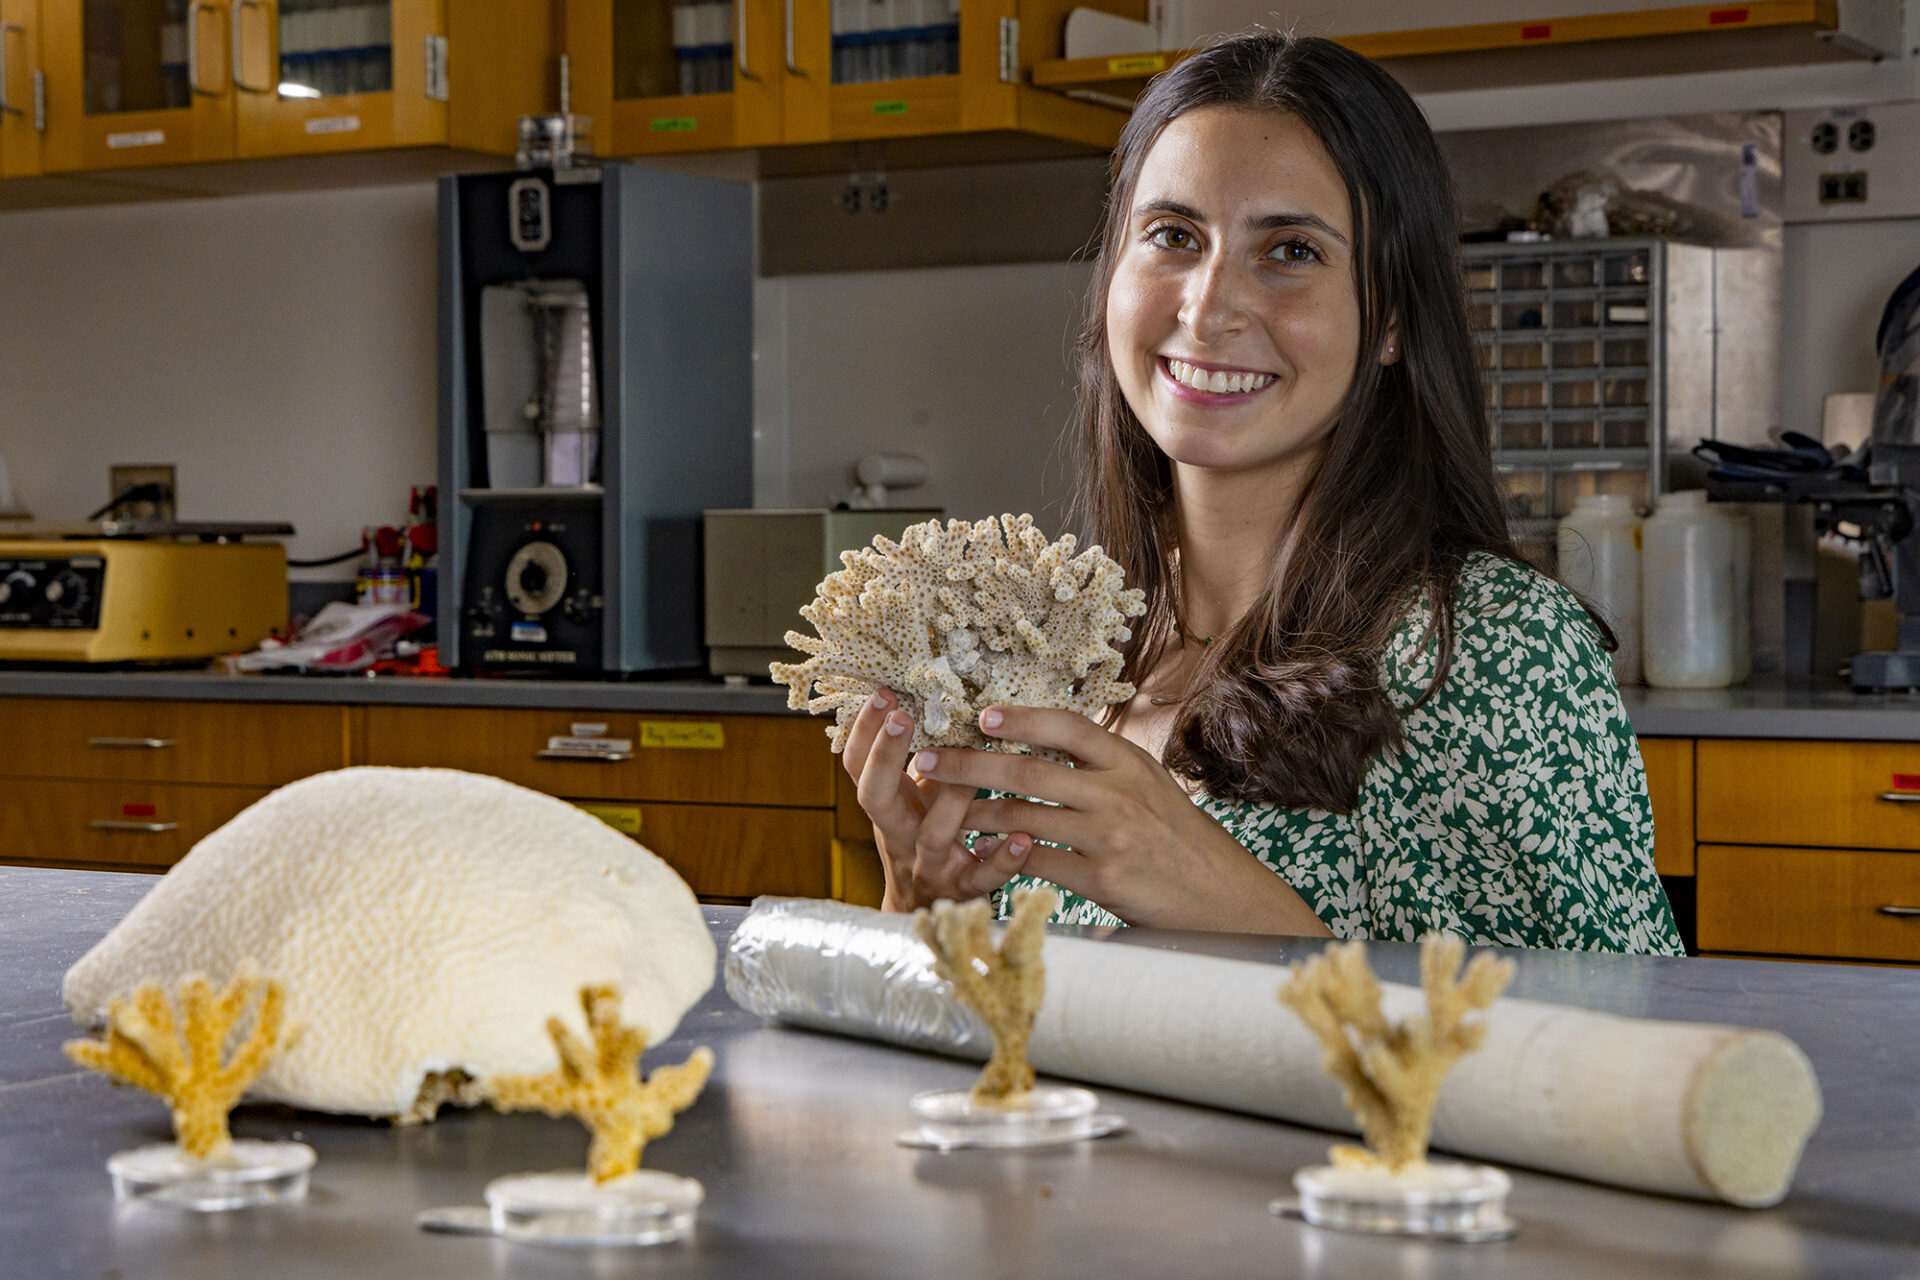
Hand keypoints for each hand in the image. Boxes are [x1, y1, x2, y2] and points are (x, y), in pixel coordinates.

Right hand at [839, 687, 1034, 912]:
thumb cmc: (926, 839)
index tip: (881, 693)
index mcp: (888, 808)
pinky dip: (1003, 860)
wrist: (925, 915)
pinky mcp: (966, 892)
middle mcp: (900, 836)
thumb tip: (940, 698)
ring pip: (933, 836)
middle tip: (900, 719)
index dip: (863, 733)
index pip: (859, 768)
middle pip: (876, 799)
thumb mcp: (912, 803)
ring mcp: (931, 865)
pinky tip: (1024, 840)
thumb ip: (923, 764)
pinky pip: (982, 878)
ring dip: (951, 802)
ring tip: (972, 775)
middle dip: (884, 758)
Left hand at [907, 706, 1331, 936]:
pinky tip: (974, 856)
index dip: (1022, 718)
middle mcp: (1117, 792)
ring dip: (972, 813)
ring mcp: (1108, 836)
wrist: (1219, 895)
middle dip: (969, 764)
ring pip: (1022, 817)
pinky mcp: (1100, 879)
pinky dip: (999, 859)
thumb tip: (1043, 738)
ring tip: (937, 812)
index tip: (982, 714)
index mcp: (1127, 761)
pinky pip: (1035, 863)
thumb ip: (1101, 765)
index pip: (1068, 726)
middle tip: (927, 760)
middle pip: (1028, 770)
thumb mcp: (1146, 785)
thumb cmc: (1174, 837)